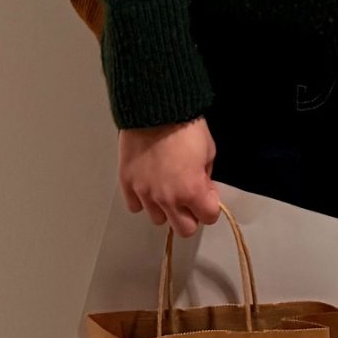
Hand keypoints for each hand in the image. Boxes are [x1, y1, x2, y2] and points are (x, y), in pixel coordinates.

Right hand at [117, 119, 221, 235]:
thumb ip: (207, 176)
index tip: (207, 194)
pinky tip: (149, 184)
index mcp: (192, 190)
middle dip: (190, 215)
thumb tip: (204, 188)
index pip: (208, 218)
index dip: (210, 206)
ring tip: (166, 187)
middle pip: (184, 229)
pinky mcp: (128, 184)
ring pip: (158, 219)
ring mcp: (145, 193)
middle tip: (188, 197)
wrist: (155, 108)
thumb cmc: (185, 126)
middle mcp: (168, 198)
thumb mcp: (209, 150)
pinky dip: (142, 199)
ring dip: (165, 208)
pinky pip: (135, 206)